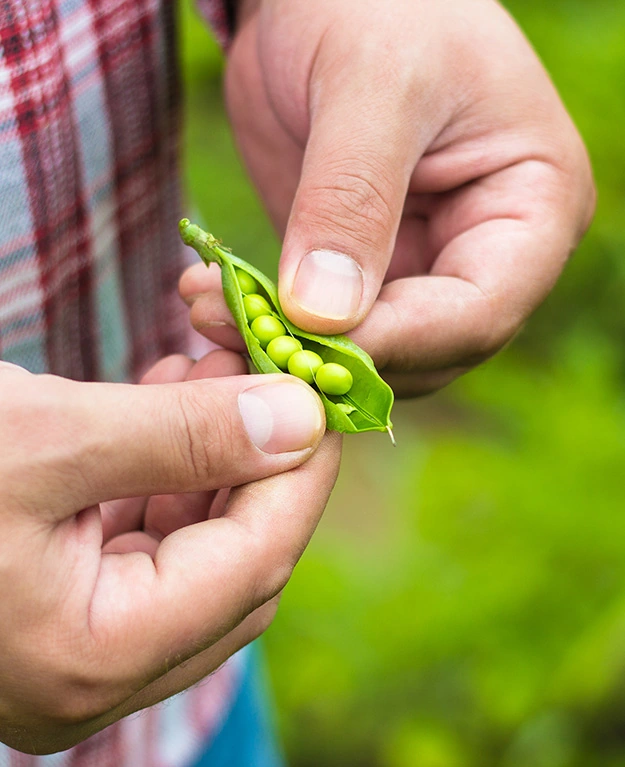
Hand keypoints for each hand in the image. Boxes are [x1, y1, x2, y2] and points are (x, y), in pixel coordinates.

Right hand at [0, 354, 337, 752]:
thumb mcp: (44, 439)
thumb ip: (184, 435)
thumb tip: (300, 419)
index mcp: (92, 657)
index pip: (256, 562)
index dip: (303, 472)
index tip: (325, 394)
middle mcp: (93, 671)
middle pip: (238, 560)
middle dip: (265, 457)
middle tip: (270, 368)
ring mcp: (77, 641)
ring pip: (199, 544)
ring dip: (220, 452)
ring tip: (216, 363)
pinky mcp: (62, 599)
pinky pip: (153, 534)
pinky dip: (175, 466)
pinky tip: (172, 395)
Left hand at [185, 0, 594, 395]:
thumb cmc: (376, 2)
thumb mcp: (372, 84)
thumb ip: (351, 200)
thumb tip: (323, 316)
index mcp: (534, 206)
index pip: (479, 310)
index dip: (396, 341)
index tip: (305, 343)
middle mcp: (486, 252)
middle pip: (426, 348)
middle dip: (335, 359)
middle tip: (238, 340)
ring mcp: (425, 266)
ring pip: (372, 351)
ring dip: (294, 353)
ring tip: (213, 319)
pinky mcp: (364, 270)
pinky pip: (329, 326)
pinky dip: (276, 330)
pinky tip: (218, 307)